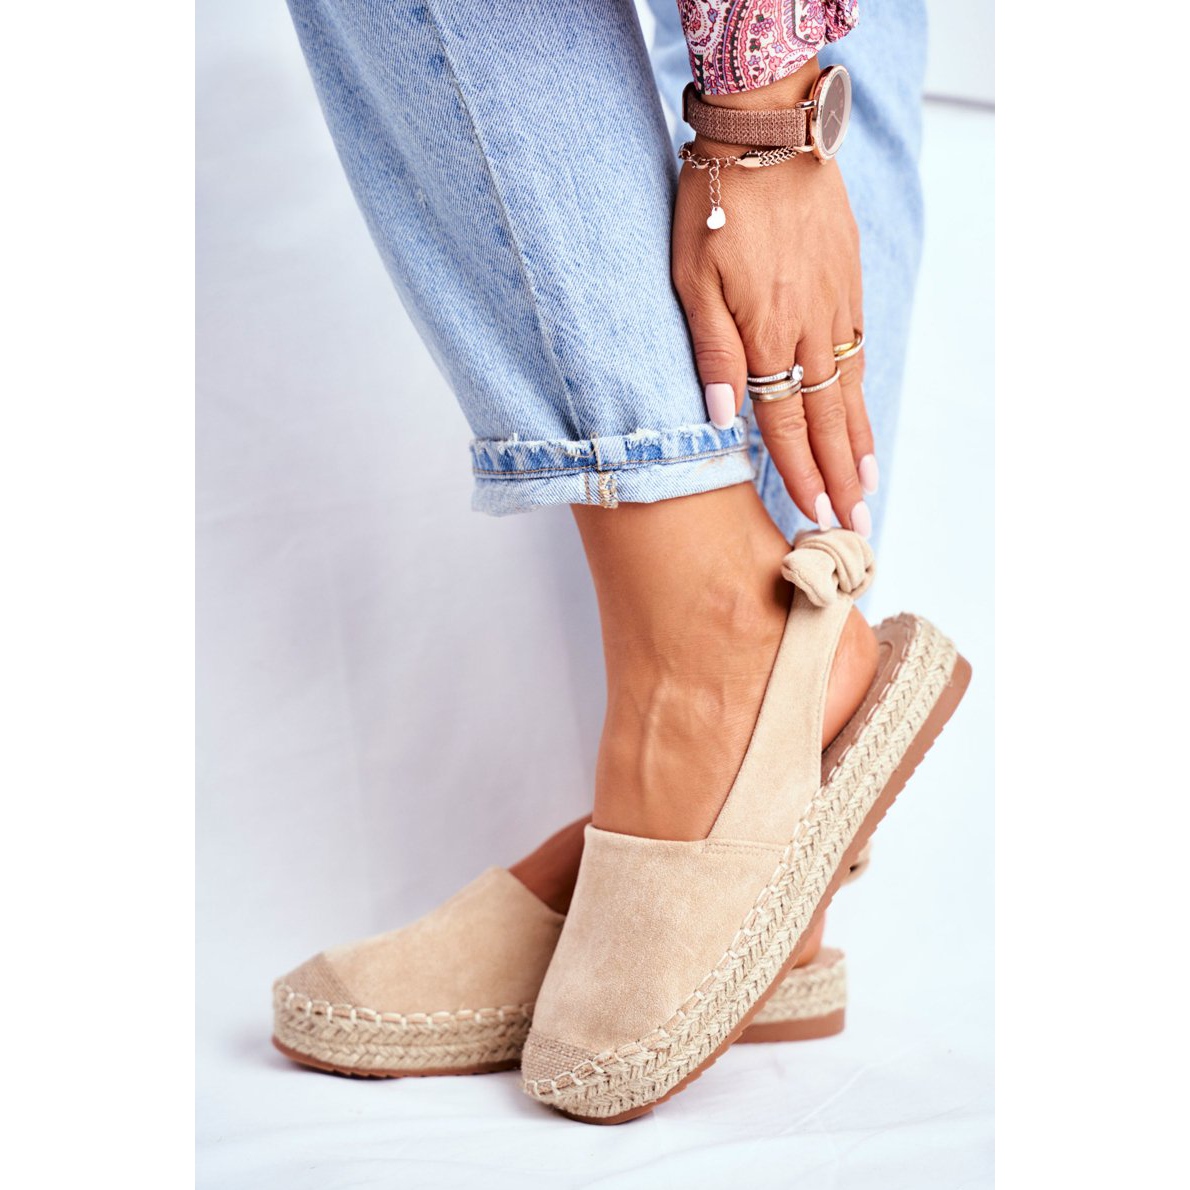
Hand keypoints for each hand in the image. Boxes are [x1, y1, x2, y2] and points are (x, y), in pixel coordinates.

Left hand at [671, 63, 875, 534]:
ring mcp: (835, 308)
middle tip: (855, 527)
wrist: (769, 132)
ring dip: (859, 446)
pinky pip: (857, 354)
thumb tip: (723, 418)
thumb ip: (711, 352)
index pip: (784, 424)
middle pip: (827, 421)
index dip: (800, 475)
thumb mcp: (692, 279)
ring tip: (868, 488)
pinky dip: (861, 396)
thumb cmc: (716, 205)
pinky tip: (862, 418)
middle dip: (840, 479)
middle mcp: (808, 330)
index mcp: (766, 335)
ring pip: (849, 392)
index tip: (815, 518)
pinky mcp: (849, 284)